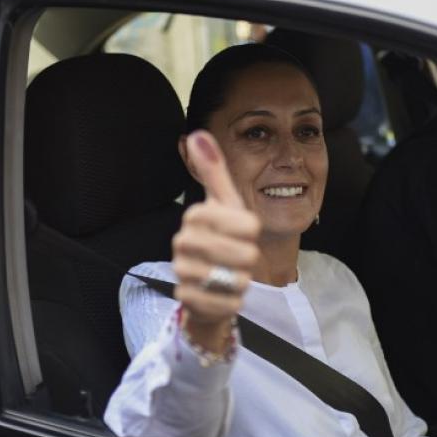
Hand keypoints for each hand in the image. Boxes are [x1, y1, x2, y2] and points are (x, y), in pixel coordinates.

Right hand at [172, 131, 260, 352]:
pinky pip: (228, 303)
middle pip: (244, 254)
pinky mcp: (188, 300)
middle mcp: (183, 242)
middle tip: (239, 259)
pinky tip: (225, 296)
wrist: (207, 287)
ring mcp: (183, 272)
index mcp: (196, 216)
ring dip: (243, 281)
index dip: (253, 232)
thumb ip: (214, 172)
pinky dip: (234, 302)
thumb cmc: (220, 241)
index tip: (246, 233)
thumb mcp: (224, 206)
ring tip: (231, 276)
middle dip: (249, 260)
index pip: (247, 224)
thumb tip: (197, 133)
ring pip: (237, 280)